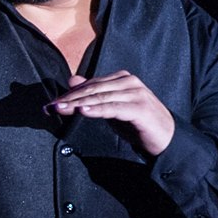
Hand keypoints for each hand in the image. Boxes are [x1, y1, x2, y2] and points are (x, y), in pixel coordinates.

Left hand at [45, 69, 175, 154]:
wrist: (167, 138)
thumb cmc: (138, 124)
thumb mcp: (112, 108)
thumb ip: (94, 94)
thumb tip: (72, 80)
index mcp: (121, 79)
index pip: (90, 84)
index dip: (69, 94)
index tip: (51, 104)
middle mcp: (128, 82)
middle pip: (92, 89)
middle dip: (69, 99)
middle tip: (50, 107)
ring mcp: (135, 93)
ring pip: (100, 97)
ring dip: (78, 104)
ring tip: (60, 109)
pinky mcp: (139, 108)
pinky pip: (113, 108)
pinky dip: (97, 109)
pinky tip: (83, 111)